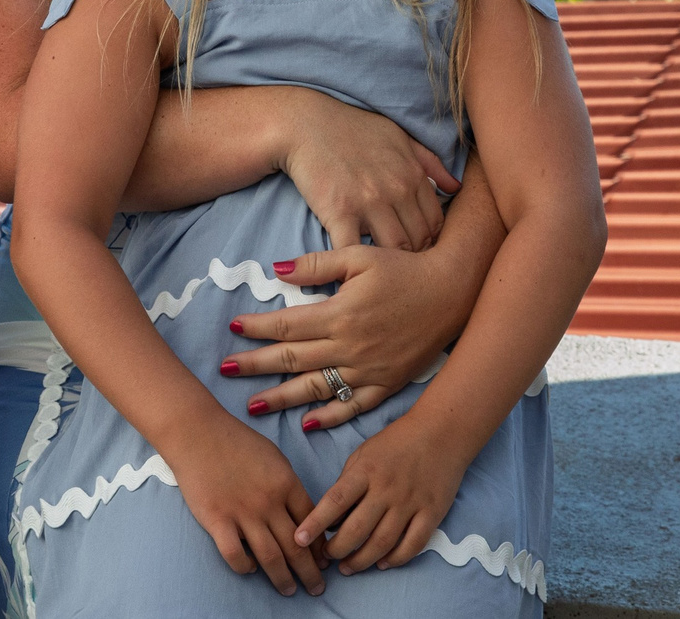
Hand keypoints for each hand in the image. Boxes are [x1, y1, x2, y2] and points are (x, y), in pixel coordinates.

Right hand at [158, 416, 325, 596]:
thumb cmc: (235, 440)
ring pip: (271, 557)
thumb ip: (288, 484)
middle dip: (310, 572)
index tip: (324, 561)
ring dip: (283, 579)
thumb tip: (301, 514)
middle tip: (317, 588)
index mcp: (286, 483)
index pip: (313, 523)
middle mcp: (269, 502)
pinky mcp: (217, 520)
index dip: (320, 547)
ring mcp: (242, 513)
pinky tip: (251, 569)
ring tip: (289, 590)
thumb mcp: (273, 457)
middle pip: (297, 546)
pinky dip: (245, 567)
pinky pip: (236, 555)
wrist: (196, 432)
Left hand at [225, 245, 468, 429]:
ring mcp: (368, 370)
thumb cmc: (404, 269)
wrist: (453, 294)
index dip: (257, 328)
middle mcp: (350, 347)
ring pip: (315, 388)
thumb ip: (315, 265)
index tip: (234, 328)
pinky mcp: (387, 384)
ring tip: (253, 405)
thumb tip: (276, 269)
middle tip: (225, 370)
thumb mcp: (358, 256)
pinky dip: (329, 417)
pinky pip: (353, 407)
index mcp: (339, 314)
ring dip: (281, 398)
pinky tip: (306, 423)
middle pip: (292, 360)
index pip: (286, 326)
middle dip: (256, 365)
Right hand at [275, 91, 457, 252]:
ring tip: (381, 271)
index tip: (417, 249)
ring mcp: (369, 203)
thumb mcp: (399, 137)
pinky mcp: (339, 212)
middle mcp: (397, 190)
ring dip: (389, 264)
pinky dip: (356, 263)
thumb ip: (430, 162)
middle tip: (401, 267)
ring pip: (394, 251)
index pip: (435, 224)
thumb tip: (455, 187)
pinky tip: (353, 267)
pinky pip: (354, 250)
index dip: (430, 242)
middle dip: (414, 258)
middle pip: (419, 242)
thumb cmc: (353, 128)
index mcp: (413, 175)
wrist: (305, 123)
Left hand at [295, 411, 463, 573]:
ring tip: (348, 567)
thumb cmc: (396, 443)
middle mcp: (386, 488)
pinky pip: (413, 544)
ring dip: (362, 560)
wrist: (441, 431)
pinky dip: (397, 559)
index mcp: (365, 471)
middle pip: (357, 529)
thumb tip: (332, 517)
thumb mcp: (363, 454)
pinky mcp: (432, 513)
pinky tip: (383, 563)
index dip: (315, 523)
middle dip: (338, 549)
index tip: (299, 540)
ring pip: (383, 542)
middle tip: (327, 558)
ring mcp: (410, 502)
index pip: (335, 501)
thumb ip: (347, 483)